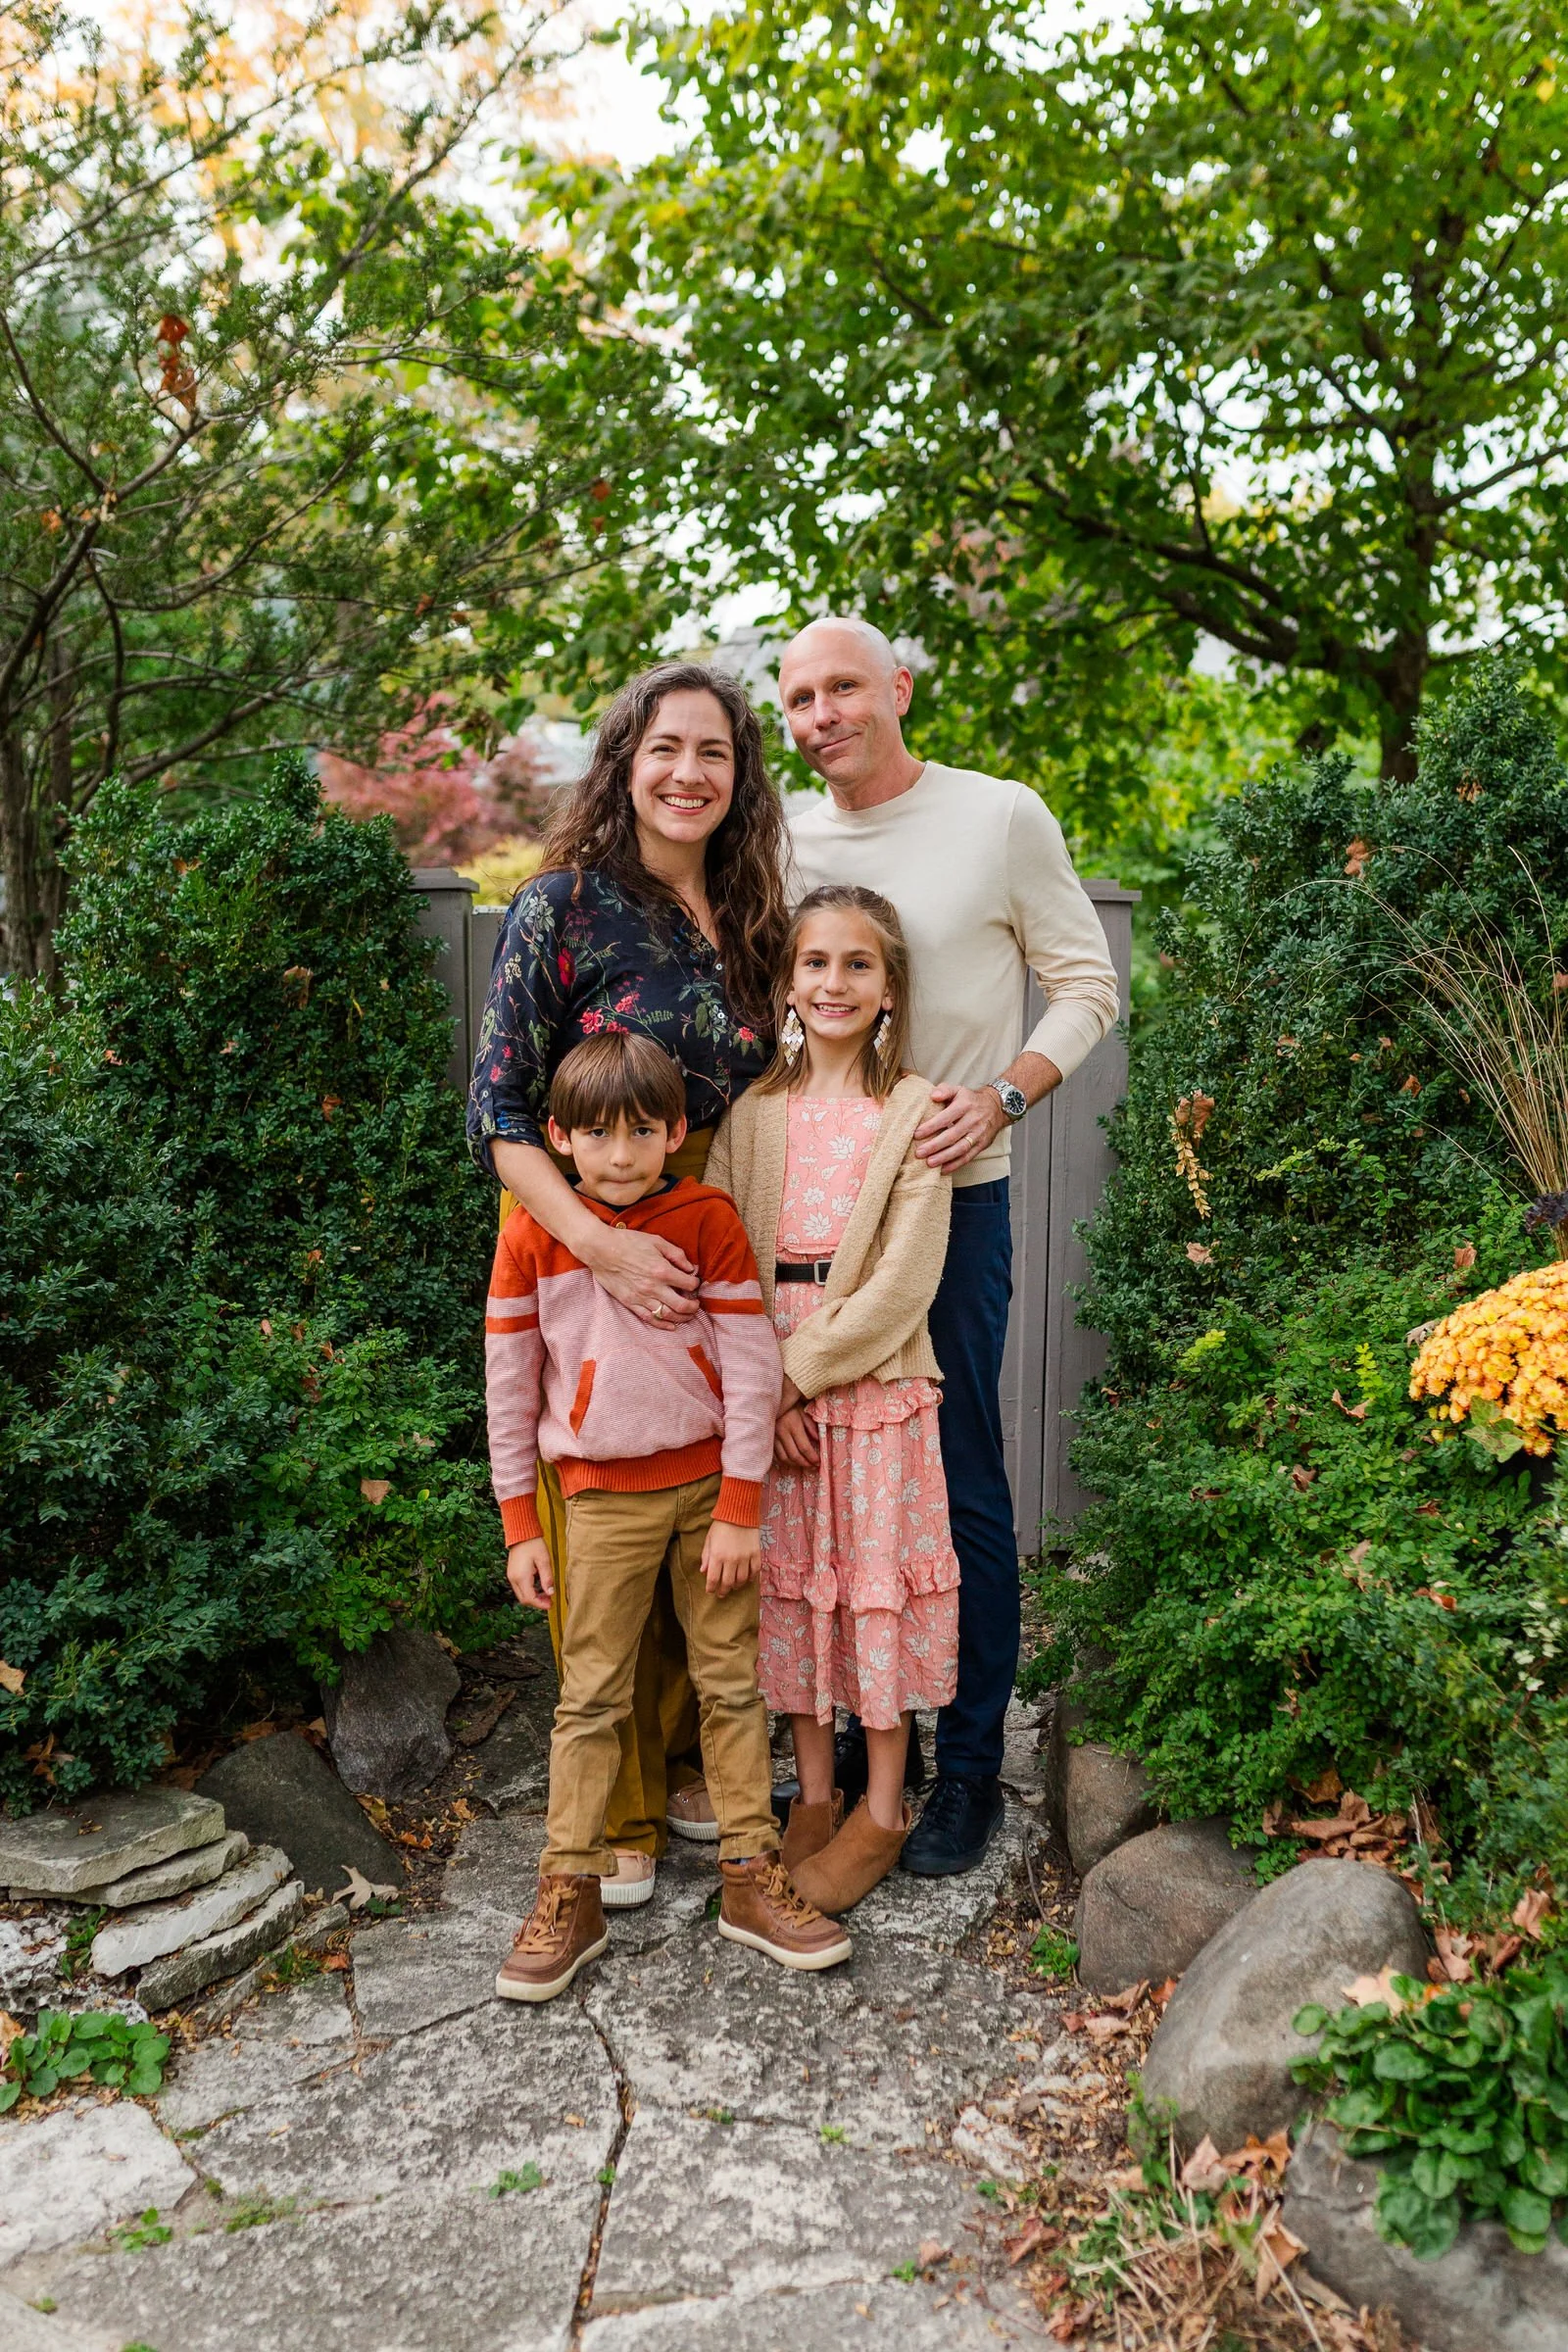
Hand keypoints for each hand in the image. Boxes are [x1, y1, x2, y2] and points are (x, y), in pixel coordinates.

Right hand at [506, 1538, 553, 1608]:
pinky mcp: (512, 1573)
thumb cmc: (534, 1544)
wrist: (521, 1533)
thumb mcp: (544, 1561)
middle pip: (524, 1599)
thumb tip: (551, 1593)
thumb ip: (547, 1578)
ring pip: (521, 1594)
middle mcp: (513, 1579)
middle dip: (537, 1602)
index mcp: (521, 1577)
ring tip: (546, 1593)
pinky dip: (528, 1591)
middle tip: (549, 1600)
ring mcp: (511, 1576)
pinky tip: (538, 1586)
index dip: (541, 1604)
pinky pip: (519, 1588)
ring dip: (533, 1597)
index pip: (530, 1598)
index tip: (551, 1604)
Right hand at [582, 1223, 699, 1324]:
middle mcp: (653, 1287)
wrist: (601, 1249)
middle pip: (682, 1305)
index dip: (696, 1284)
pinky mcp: (630, 1302)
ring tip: (687, 1315)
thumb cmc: (629, 1242)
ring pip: (667, 1315)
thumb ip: (676, 1254)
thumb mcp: (657, 1241)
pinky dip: (662, 1324)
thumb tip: (690, 1268)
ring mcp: (641, 1297)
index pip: (689, 1284)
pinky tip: (671, 1326)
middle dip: (693, 1307)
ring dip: (682, 1317)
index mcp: (662, 1270)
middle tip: (696, 1304)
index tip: (694, 1282)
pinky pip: (649, 1318)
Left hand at [701, 1517, 759, 1593]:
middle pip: (728, 1583)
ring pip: (742, 1580)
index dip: (711, 1588)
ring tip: (733, 1586)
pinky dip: (751, 1577)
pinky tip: (747, 1579)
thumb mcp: (709, 1540)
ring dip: (737, 1586)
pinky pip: (755, 1571)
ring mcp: (745, 1557)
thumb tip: (703, 1571)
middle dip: (724, 1590)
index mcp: (717, 1555)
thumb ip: (706, 1556)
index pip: (713, 1579)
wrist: (739, 1512)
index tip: (710, 1591)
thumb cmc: (721, 1525)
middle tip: (721, 1593)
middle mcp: (731, 1559)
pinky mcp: (755, 1553)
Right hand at [774, 1401, 819, 1469]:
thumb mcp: (803, 1411)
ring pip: (784, 1458)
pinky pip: (775, 1455)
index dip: (812, 1457)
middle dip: (805, 1464)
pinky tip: (791, 1460)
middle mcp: (782, 1433)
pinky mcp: (767, 1439)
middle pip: (794, 1456)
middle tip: (813, 1466)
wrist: (770, 1400)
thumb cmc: (790, 1404)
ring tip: (804, 1464)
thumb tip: (818, 1440)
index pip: (804, 1447)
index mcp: (792, 1425)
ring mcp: (773, 1437)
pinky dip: (784, 1461)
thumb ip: (811, 1426)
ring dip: (795, 1464)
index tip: (819, 1462)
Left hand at [913, 1082, 1006, 1171]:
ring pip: (961, 1148)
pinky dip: (955, 1164)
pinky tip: (942, 1169)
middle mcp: (973, 1120)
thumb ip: (944, 1090)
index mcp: (965, 1105)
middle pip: (952, 1135)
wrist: (996, 1107)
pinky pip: (968, 1157)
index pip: (946, 1117)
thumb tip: (933, 1096)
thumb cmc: (970, 1100)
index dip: (931, 1126)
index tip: (917, 1134)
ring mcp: (978, 1134)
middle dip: (935, 1145)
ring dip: (944, 1157)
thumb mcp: (958, 1089)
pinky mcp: (982, 1145)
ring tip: (929, 1163)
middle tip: (919, 1152)